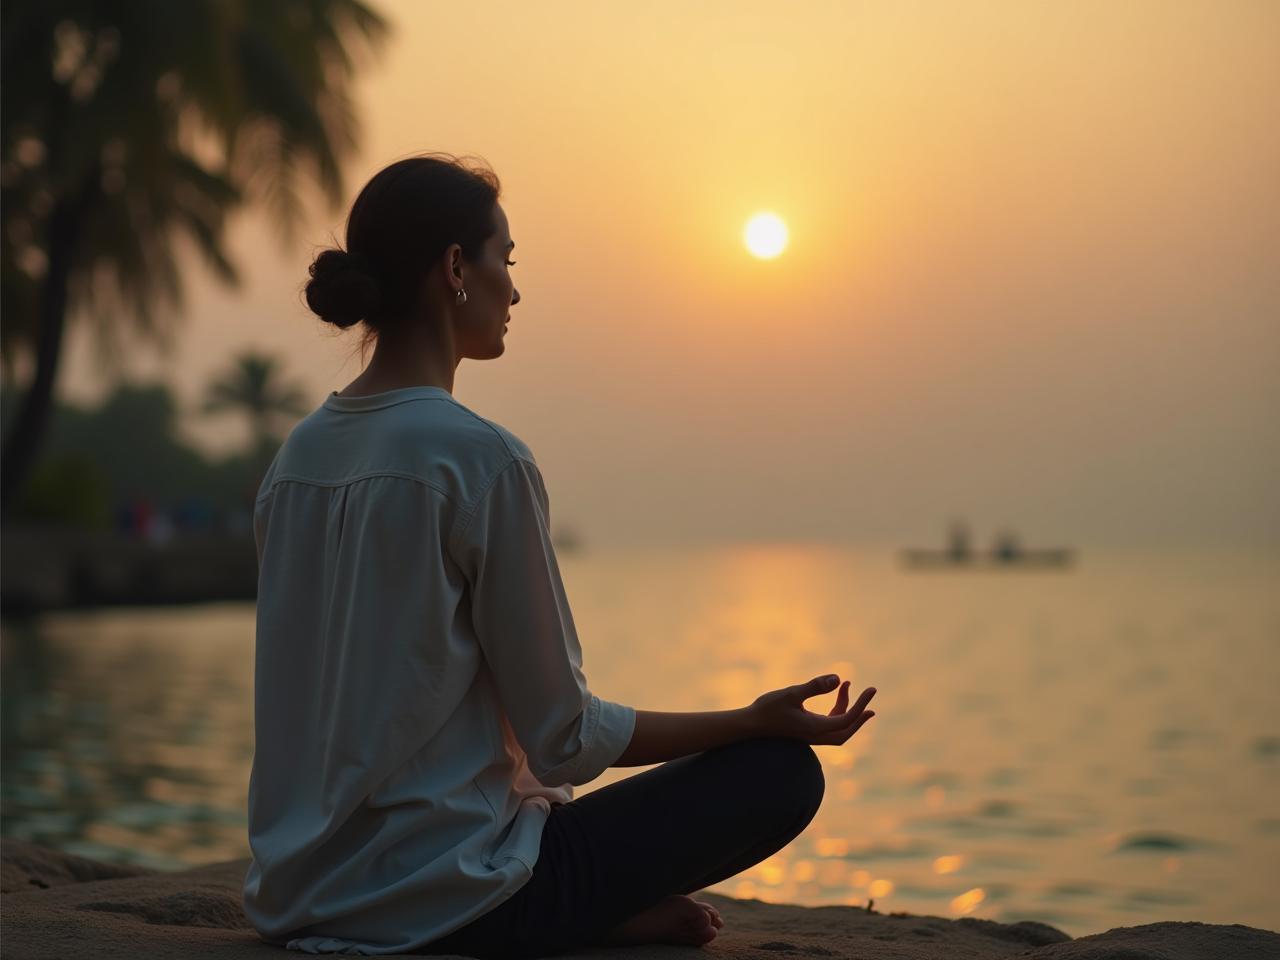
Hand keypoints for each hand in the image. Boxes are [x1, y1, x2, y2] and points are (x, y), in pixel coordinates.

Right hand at [747, 675, 875, 744]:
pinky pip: (828, 724)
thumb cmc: (768, 708)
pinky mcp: (805, 731)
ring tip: (846, 686)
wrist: (749, 724)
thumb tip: (838, 678)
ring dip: (847, 710)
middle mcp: (816, 735)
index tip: (871, 689)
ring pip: (837, 728)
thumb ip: (815, 686)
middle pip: (847, 730)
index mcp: (815, 728)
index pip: (847, 719)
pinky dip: (836, 711)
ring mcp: (810, 735)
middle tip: (871, 700)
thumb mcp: (792, 693)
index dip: (861, 704)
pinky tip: (833, 696)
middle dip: (860, 716)